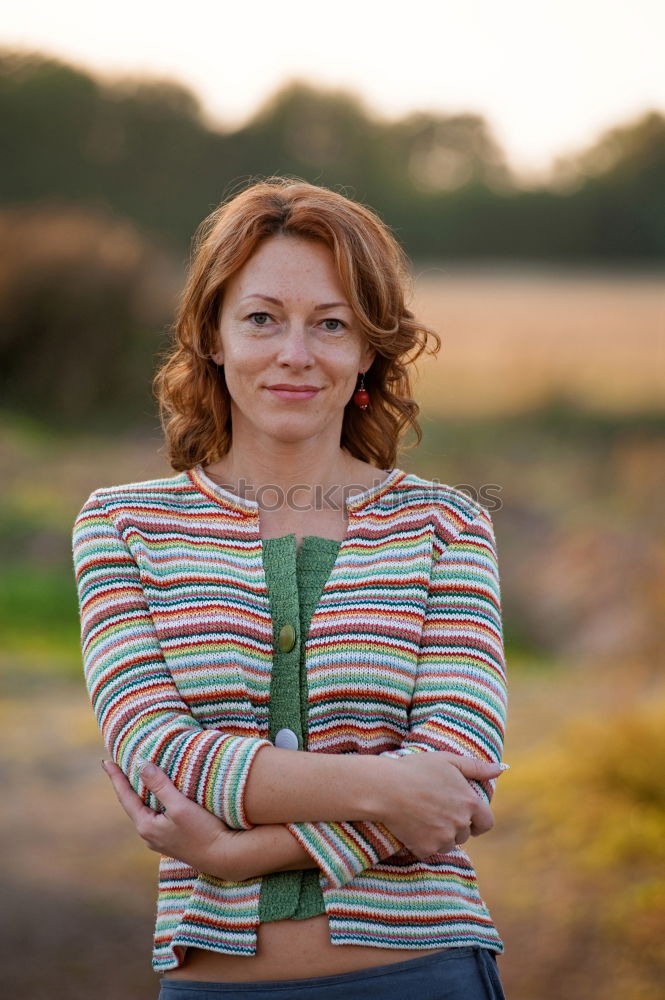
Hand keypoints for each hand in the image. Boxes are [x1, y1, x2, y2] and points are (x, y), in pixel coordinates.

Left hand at [101, 759, 243, 879]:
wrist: (224, 857)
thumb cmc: (203, 831)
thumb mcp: (180, 806)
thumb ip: (160, 786)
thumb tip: (141, 765)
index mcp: (146, 826)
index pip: (125, 796)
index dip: (116, 778)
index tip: (106, 762)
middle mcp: (149, 835)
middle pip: (133, 804)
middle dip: (127, 785)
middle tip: (119, 767)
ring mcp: (160, 840)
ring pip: (145, 811)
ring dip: (142, 794)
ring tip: (138, 779)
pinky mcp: (173, 840)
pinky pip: (156, 817)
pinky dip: (154, 802)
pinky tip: (160, 798)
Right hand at [378, 752, 506, 858]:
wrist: (386, 788)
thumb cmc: (416, 769)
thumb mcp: (448, 761)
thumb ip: (477, 767)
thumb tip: (502, 768)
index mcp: (470, 802)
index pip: (486, 822)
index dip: (478, 822)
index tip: (468, 820)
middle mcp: (460, 823)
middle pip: (465, 834)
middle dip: (454, 826)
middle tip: (435, 811)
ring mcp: (444, 838)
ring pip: (448, 844)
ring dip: (440, 836)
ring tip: (422, 818)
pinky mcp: (426, 849)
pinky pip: (430, 851)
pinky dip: (422, 843)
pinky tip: (412, 827)